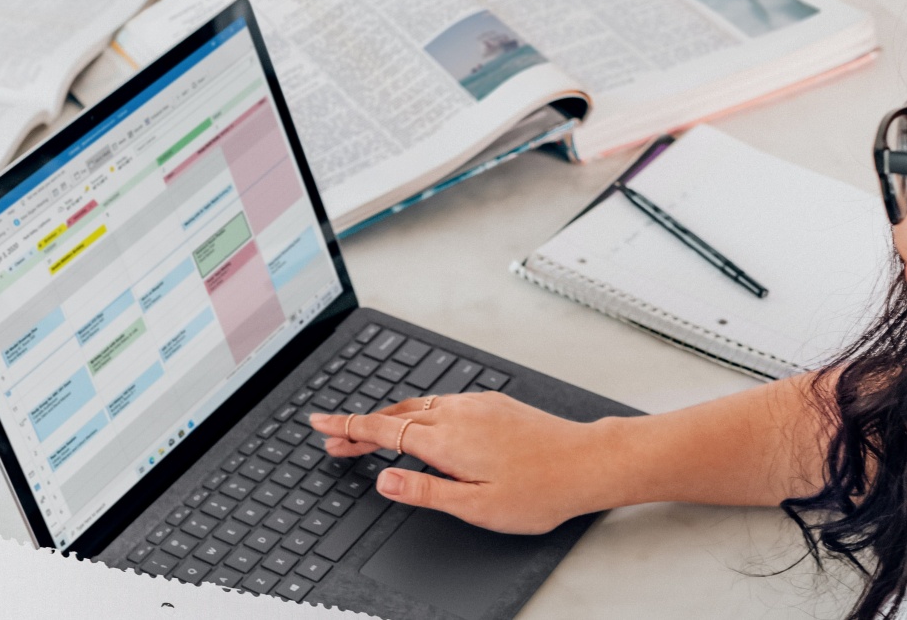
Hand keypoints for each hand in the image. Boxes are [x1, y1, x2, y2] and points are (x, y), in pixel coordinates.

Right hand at [309, 392, 617, 533]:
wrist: (586, 461)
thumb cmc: (539, 490)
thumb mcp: (476, 506)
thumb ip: (425, 491)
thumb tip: (384, 480)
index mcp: (446, 440)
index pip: (381, 430)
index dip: (346, 428)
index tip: (319, 424)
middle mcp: (457, 414)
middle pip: (393, 415)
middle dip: (359, 426)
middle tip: (334, 440)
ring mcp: (475, 404)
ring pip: (417, 406)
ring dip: (387, 419)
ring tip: (368, 434)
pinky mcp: (492, 403)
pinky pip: (441, 402)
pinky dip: (416, 412)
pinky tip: (419, 424)